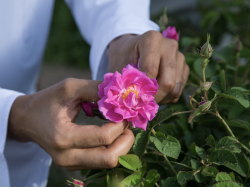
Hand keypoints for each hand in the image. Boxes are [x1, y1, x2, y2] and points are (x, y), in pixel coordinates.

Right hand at [8, 78, 134, 169]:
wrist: (27, 119)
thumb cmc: (47, 101)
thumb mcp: (69, 88)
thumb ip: (94, 89)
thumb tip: (120, 94)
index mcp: (63, 136)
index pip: (104, 137)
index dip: (120, 124)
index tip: (124, 111)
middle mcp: (66, 157)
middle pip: (110, 159)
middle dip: (126, 140)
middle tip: (127, 123)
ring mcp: (70, 164)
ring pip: (108, 163)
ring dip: (121, 145)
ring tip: (121, 127)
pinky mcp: (74, 165)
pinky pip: (101, 162)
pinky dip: (112, 149)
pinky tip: (112, 134)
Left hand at [108, 31, 189, 104]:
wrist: (131, 49)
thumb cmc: (123, 58)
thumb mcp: (118, 66)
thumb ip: (125, 82)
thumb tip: (133, 101)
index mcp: (152, 39)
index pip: (151, 71)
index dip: (142, 89)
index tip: (133, 97)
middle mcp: (169, 45)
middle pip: (167, 82)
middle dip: (154, 97)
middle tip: (141, 104)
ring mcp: (179, 56)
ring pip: (175, 89)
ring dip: (160, 99)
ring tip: (147, 98)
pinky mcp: (184, 67)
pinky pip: (179, 90)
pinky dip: (167, 97)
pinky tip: (155, 93)